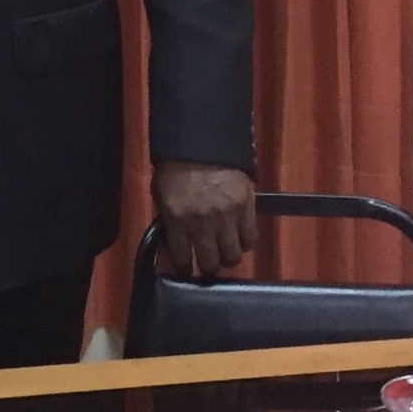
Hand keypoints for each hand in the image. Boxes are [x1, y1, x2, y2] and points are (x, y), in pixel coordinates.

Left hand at [152, 160, 256, 276]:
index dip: (184, 269)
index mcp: (177, 219)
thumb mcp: (162, 193)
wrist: (202, 140)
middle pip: (210, 263)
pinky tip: (238, 238)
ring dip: (227, 258)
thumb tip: (176, 241)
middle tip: (208, 265)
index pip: (182, 258)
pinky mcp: (247, 208)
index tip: (186, 271)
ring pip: (233, 256)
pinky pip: (250, 239)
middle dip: (207, 268)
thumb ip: (170, 220)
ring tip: (224, 253)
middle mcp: (202, 223)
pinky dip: (245, 243)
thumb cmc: (176, 166)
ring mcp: (227, 217)